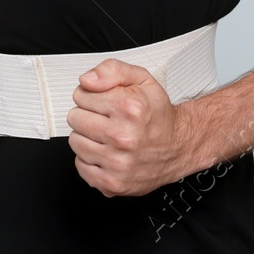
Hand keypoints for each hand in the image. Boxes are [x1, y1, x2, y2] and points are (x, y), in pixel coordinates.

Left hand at [67, 58, 186, 195]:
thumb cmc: (157, 114)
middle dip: (88, 115)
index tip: (106, 102)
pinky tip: (107, 152)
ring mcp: (118, 163)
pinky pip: (80, 166)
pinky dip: (90, 159)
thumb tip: (86, 80)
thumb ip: (111, 70)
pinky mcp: (113, 183)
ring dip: (88, 137)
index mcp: (129, 108)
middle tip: (107, 119)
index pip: (81, 94)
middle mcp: (124, 137)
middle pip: (75, 118)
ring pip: (75, 142)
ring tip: (108, 136)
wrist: (178, 146)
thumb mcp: (140, 79)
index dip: (92, 95)